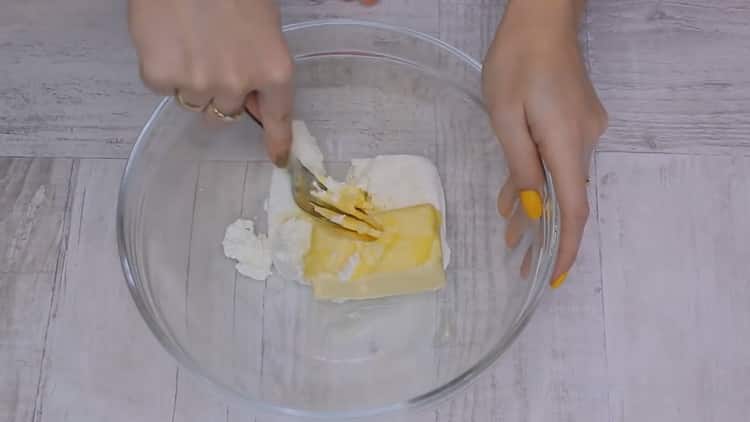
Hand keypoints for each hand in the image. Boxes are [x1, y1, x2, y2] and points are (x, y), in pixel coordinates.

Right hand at [128, 0, 293, 165]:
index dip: (277, 140)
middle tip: (211, 58)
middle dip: (220, 93)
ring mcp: (197, 83)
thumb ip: (261, 64)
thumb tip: (253, 98)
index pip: (278, 117)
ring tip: (188, 40)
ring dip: (191, 81)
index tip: (278, 157)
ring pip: (193, 102)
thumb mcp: (263, 22)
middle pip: (226, 114)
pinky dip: (161, 66)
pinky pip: (161, 86)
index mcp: (273, 69)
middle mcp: (238, 84)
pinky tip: (166, 37)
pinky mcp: (159, 75)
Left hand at [482, 0, 607, 287]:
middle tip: (519, 263)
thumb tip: (534, 209)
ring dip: (537, 207)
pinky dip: (537, 180)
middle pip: (567, 198)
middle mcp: (584, 142)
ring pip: (559, 180)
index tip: (553, 277)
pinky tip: (516, 200)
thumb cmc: (516, 63)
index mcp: (567, 144)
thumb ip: (521, 166)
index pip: (574, 210)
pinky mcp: (575, 120)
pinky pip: (556, 160)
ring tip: (511, 238)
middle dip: (544, 234)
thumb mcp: (506, 117)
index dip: (565, 248)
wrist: (540, 19)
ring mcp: (583, 130)